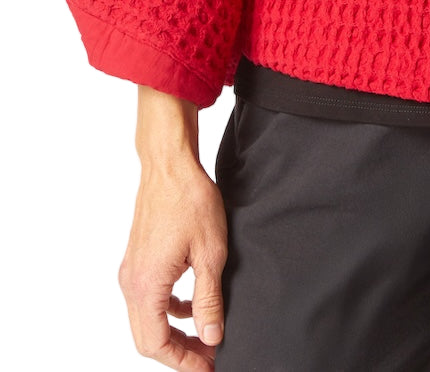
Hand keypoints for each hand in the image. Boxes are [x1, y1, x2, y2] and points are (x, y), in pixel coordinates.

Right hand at [118, 152, 227, 367]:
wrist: (170, 164)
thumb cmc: (190, 201)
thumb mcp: (210, 253)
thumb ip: (209, 301)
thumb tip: (211, 338)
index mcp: (146, 286)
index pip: (156, 344)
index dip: (182, 362)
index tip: (208, 366)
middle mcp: (131, 282)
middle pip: (147, 338)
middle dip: (178, 352)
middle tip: (209, 357)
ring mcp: (131, 270)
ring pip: (147, 319)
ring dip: (173, 332)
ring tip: (205, 335)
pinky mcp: (138, 259)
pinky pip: (148, 299)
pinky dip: (168, 310)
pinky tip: (192, 304)